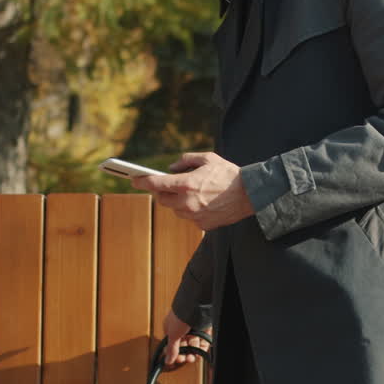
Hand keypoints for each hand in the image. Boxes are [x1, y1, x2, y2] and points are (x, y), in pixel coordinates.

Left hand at [131, 152, 254, 230]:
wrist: (250, 194)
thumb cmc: (228, 174)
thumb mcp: (207, 158)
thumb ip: (186, 160)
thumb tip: (171, 168)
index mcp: (186, 183)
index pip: (155, 184)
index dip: (142, 182)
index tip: (134, 180)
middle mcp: (186, 202)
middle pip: (162, 199)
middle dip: (162, 192)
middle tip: (168, 185)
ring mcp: (194, 215)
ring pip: (175, 210)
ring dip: (177, 202)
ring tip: (191, 193)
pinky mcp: (202, 225)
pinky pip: (189, 218)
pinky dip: (191, 210)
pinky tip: (204, 202)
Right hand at [162, 310, 211, 369]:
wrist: (195, 306)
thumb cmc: (180, 316)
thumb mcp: (173, 335)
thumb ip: (171, 349)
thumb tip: (167, 361)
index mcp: (171, 328)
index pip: (172, 344)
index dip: (175, 353)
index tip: (177, 360)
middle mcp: (182, 328)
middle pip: (184, 345)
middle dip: (185, 353)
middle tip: (187, 359)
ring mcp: (193, 328)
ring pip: (194, 344)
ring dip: (193, 352)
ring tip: (193, 356)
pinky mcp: (204, 328)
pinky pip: (203, 341)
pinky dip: (202, 347)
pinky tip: (200, 352)